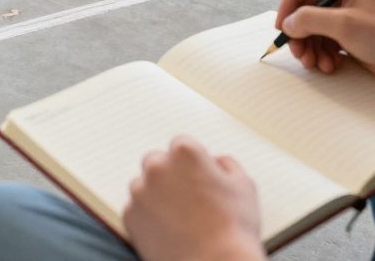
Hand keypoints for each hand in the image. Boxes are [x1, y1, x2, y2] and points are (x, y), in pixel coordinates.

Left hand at [123, 136, 265, 260]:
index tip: (200, 177)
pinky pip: (136, 209)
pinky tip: (168, 229)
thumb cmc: (234, 228)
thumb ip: (227, 164)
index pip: (181, 144)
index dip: (193, 161)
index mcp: (184, 152)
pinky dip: (147, 216)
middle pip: (157, 161)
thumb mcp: (244, 185)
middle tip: (188, 197)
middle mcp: (157, 167)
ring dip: (156, 194)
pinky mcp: (130, 216)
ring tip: (179, 217)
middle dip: (169, 174)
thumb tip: (216, 161)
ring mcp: (140, 192)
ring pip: (144, 185)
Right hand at [277, 0, 374, 92]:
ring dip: (310, 46)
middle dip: (300, 32)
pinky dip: (322, 53)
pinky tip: (329, 66)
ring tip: (315, 63)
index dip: (290, 1)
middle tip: (298, 52)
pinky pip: (325, 40)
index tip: (284, 24)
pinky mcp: (352, 32)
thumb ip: (310, 20)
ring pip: (314, 26)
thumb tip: (288, 23)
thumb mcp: (344, 24)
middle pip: (306, 6)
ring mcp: (349, 12)